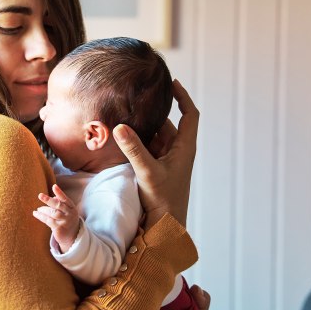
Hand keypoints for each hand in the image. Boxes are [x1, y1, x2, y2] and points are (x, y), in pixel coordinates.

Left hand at [32, 184, 79, 252]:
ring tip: (38, 209)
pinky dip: (41, 216)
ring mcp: (65, 221)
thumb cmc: (66, 219)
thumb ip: (60, 203)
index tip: (54, 186)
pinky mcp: (59, 228)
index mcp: (71, 207)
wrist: (72, 235)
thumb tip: (53, 197)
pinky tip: (36, 213)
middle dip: (49, 200)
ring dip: (44, 209)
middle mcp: (70, 214)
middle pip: (59, 205)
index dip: (60, 192)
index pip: (65, 199)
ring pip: (53, 213)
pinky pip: (48, 220)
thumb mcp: (66, 210)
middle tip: (40, 195)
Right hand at [113, 79, 198, 228]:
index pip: (190, 115)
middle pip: (166, 123)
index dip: (183, 97)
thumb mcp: (147, 171)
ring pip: (153, 136)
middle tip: (135, 98)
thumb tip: (120, 126)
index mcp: (184, 148)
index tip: (171, 83)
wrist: (165, 226)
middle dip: (152, 112)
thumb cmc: (164, 200)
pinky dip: (135, 141)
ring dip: (141, 127)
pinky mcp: (155, 168)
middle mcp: (176, 151)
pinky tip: (120, 136)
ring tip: (124, 113)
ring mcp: (166, 160)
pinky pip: (145, 148)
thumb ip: (134, 148)